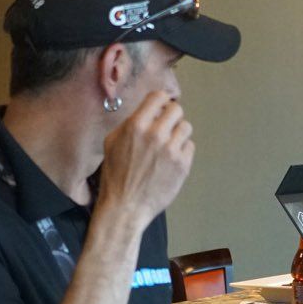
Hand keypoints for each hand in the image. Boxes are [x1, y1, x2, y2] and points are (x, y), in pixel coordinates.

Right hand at [97, 92, 194, 226]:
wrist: (125, 207)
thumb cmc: (115, 175)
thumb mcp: (112, 142)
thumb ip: (131, 123)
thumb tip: (149, 111)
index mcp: (136, 126)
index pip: (158, 97)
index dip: (161, 102)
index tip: (160, 109)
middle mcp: (156, 134)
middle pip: (177, 110)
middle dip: (171, 117)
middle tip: (166, 128)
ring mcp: (172, 150)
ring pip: (186, 127)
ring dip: (178, 134)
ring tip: (168, 146)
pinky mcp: (183, 164)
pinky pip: (190, 146)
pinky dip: (182, 151)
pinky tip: (170, 160)